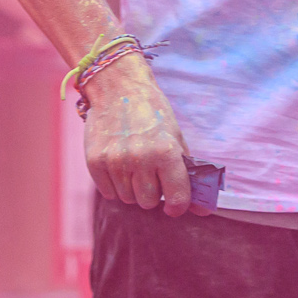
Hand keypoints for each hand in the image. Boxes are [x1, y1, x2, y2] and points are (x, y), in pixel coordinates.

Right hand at [81, 54, 200, 214]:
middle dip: (153, 194)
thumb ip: (186, 172)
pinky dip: (115, 185)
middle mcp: (140, 159)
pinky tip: (118, 165)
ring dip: (132, 188)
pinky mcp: (95, 162)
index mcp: (166, 152)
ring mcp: (115, 161)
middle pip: (148, 202)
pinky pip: (108, 192)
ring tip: (133, 165)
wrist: (117, 88)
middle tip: (151, 175)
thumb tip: (203, 209)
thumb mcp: (176, 137)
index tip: (175, 205)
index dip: (178, 206)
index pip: (177, 197)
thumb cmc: (152, 114)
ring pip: (128, 199)